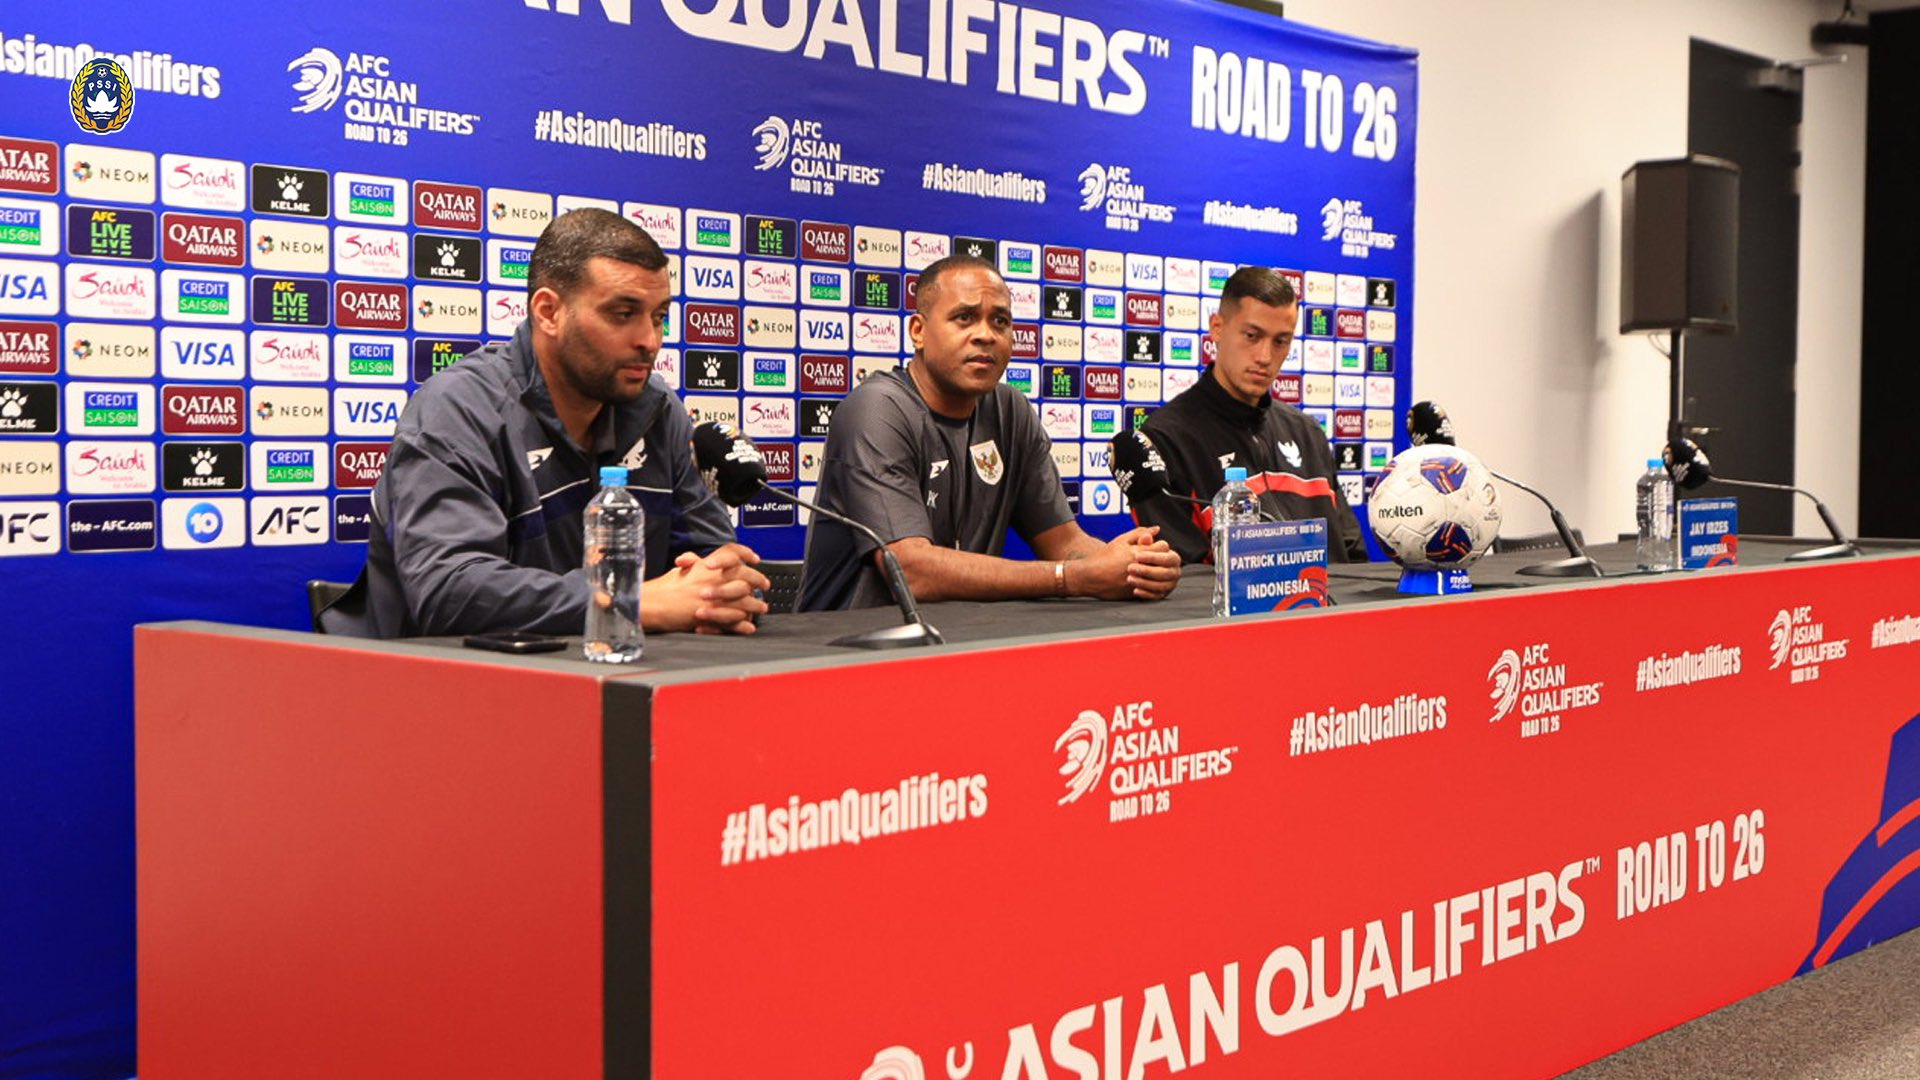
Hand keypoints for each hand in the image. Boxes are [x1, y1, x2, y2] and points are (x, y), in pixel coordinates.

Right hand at [644, 543, 769, 633]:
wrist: (653, 605)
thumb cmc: (663, 589)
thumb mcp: (680, 571)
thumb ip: (693, 565)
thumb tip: (696, 560)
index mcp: (706, 566)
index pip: (731, 552)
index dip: (745, 553)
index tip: (754, 558)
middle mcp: (713, 579)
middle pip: (744, 575)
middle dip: (758, 580)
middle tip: (764, 584)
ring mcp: (714, 598)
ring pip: (744, 599)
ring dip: (755, 604)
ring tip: (761, 608)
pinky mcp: (712, 616)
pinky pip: (734, 620)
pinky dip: (743, 624)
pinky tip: (749, 626)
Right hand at [1069, 527, 1180, 600]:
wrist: (1089, 576)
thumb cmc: (1104, 557)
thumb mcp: (1120, 541)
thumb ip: (1139, 533)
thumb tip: (1156, 529)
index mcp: (1137, 553)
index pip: (1162, 547)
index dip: (1161, 546)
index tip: (1155, 547)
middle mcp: (1139, 568)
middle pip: (1163, 563)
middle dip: (1161, 560)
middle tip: (1155, 558)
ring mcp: (1138, 582)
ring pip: (1159, 577)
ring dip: (1157, 573)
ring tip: (1150, 569)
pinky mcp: (1134, 593)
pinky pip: (1152, 590)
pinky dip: (1151, 585)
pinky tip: (1145, 580)